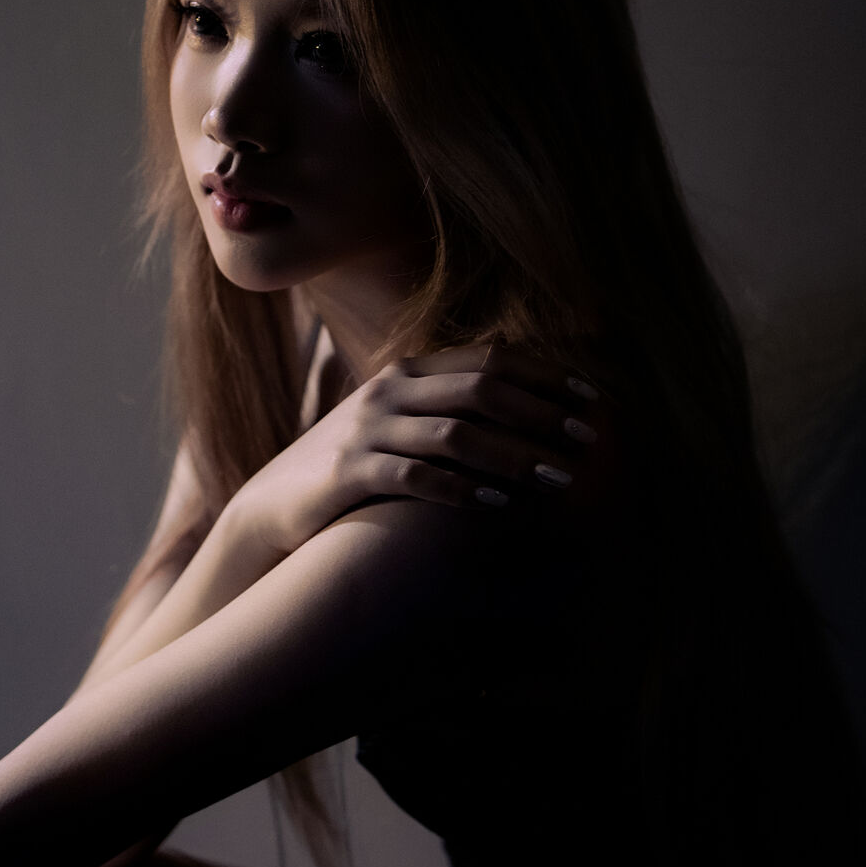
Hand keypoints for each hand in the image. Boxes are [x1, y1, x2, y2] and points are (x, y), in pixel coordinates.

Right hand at [231, 342, 615, 564]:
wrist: (272, 507)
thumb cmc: (355, 469)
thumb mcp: (400, 425)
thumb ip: (450, 409)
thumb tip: (530, 410)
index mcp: (408, 371)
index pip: (491, 359)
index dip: (546, 376)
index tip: (593, 402)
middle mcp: (389, 391)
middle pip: (481, 390)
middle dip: (542, 415)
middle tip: (587, 444)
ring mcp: (366, 430)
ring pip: (456, 434)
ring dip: (515, 457)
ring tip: (558, 481)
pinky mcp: (348, 474)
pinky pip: (416, 477)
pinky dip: (464, 489)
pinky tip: (502, 505)